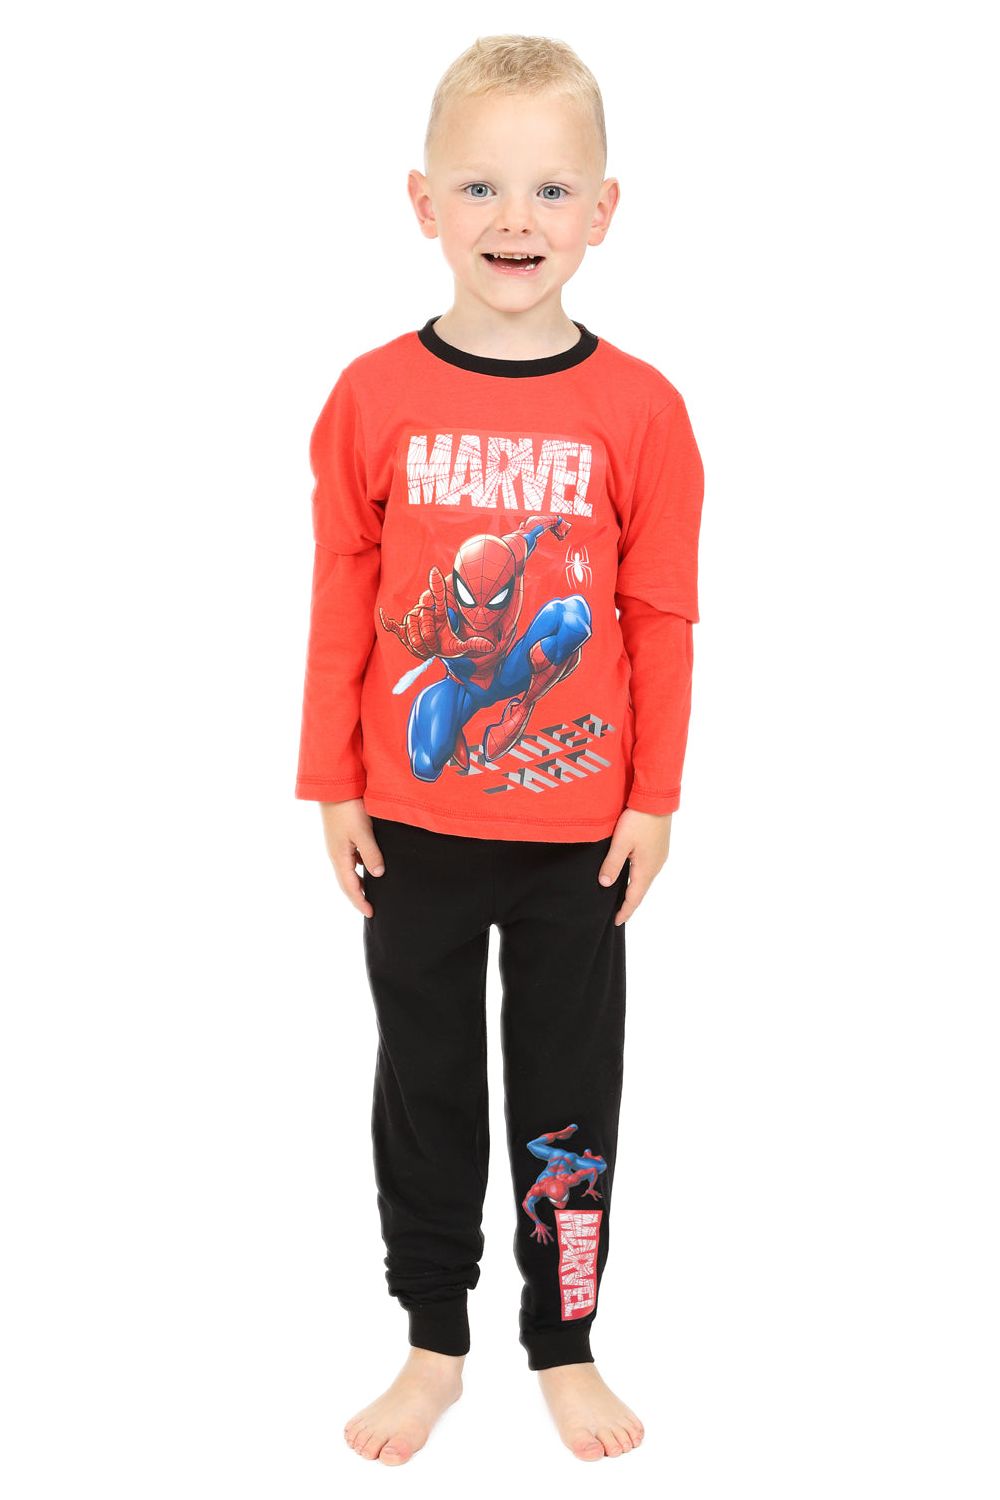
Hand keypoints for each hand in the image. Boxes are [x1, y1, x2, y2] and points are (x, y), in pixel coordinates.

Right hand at [318, 799, 384, 918]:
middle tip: (370, 907)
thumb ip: (370, 853)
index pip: (350, 887)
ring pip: (348, 870)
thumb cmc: (348, 808)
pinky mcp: (341, 836)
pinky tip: (369, 864)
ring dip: (358, 882)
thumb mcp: (362, 832)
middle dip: (357, 896)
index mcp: (339, 857)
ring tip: (371, 890)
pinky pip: (350, 859)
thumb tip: (378, 874)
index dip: (360, 902)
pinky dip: (359, 867)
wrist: (333, 787)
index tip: (371, 913)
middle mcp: (336, 854)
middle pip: (347, 882)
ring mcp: (337, 845)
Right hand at [380, 566, 495, 659]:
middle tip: (434, 648)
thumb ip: (474, 644)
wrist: (438, 651)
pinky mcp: (404, 629)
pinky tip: (383, 615)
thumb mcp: (462, 646)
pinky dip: (388, 621)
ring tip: (425, 652)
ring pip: (410, 627)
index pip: (438, 595)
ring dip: (417, 642)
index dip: (436, 585)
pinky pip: (394, 626)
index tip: (435, 572)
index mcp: (440, 611)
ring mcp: (414, 620)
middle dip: (428, 636)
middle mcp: (426, 611)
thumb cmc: (450, 645)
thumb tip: (491, 646)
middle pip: (422, 619)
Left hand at [598, 808, 671, 924]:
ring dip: (635, 889)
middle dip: (630, 902)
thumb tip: (604, 884)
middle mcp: (656, 865)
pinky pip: (648, 868)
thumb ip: (612, 864)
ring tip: (624, 896)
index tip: (616, 921)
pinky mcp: (659, 847)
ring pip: (645, 879)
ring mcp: (660, 856)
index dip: (625, 911)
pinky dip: (639, 877)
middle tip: (619, 913)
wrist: (657, 798)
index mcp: (646, 869)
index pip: (634, 897)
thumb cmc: (638, 820)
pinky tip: (632, 874)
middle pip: (641, 890)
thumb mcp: (621, 843)